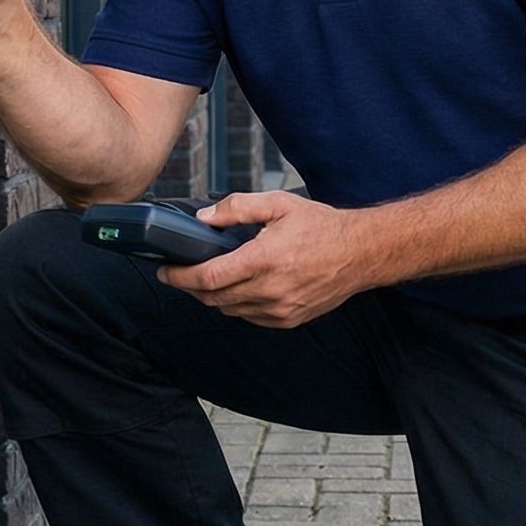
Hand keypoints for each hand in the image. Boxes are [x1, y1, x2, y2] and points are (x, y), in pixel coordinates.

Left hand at [156, 190, 373, 328]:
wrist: (360, 253)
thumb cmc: (322, 226)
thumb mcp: (279, 204)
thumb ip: (238, 208)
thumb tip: (204, 219)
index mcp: (264, 259)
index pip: (209, 277)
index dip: (180, 276)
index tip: (165, 270)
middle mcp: (270, 289)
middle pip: (212, 297)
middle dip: (190, 286)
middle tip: (180, 273)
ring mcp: (279, 309)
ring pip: (229, 309)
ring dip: (213, 296)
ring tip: (209, 278)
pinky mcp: (288, 320)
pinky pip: (249, 317)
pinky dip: (237, 304)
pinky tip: (239, 287)